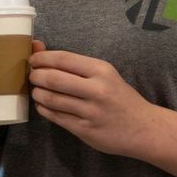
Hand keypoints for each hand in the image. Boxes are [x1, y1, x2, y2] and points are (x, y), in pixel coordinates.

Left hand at [27, 49, 156, 157]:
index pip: (62, 59)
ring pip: (51, 99)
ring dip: (37, 94)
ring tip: (37, 91)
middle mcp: (97, 89)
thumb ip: (72, 63)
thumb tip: (37, 46)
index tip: (33, 60)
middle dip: (36, 76)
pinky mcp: (85, 130)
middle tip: (32, 77)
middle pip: (53, 79)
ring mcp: (90, 111)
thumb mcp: (104, 74)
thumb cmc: (120, 97)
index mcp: (101, 70)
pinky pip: (55, 117)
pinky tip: (43, 105)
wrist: (144, 128)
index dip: (41, 58)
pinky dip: (44, 109)